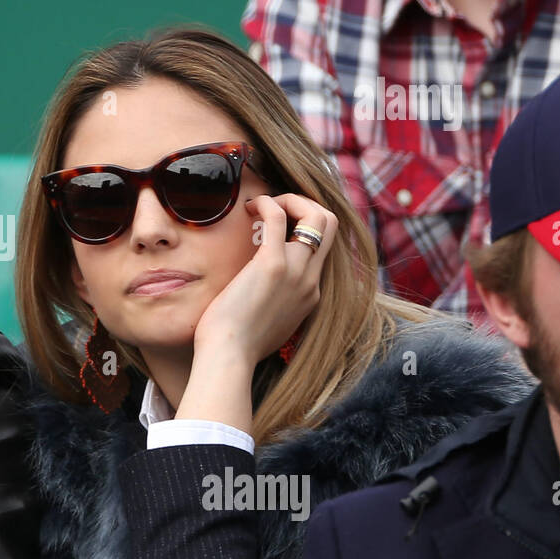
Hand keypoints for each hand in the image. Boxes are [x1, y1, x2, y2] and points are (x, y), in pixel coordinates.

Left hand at [192, 193, 336, 368]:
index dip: (303, 228)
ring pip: (317, 216)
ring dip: (292, 200)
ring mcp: (296, 271)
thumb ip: (273, 307)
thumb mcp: (268, 326)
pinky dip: (268, 203)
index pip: (322, 249)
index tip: (278, 225)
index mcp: (310, 295)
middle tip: (277, 206)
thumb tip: (255, 297)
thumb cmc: (235, 346)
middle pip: (330, 226)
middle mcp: (310, 280)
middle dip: (307, 205)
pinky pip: (278, 217)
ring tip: (263, 204)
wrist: (229, 358)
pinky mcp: (272, 265)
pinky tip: (250, 206)